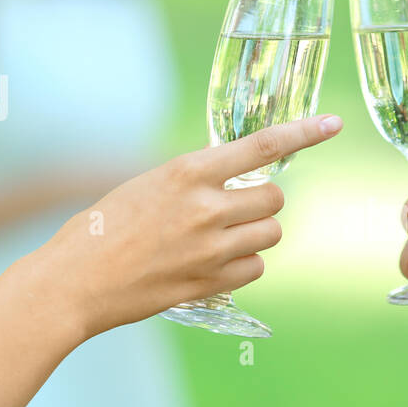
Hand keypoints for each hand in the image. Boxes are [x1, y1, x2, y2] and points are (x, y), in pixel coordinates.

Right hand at [31, 114, 342, 340]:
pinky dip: (244, 265)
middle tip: (234, 208)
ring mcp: (211, 248)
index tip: (334, 123)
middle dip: (262, 202)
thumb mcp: (148, 185)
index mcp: (188, 172)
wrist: (73, 282)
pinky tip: (213, 263)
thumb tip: (233, 180)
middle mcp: (207, 207)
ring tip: (220, 237)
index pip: (262, 146)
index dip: (304, 133)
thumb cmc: (102, 228)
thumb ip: (194, 180)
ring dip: (256, 233)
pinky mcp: (211, 282)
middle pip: (274, 198)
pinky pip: (256, 268)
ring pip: (272, 233)